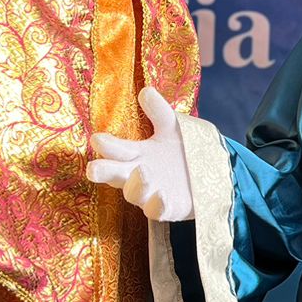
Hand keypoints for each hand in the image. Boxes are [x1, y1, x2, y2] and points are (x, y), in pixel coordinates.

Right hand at [87, 87, 194, 221]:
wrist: (208, 173)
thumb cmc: (181, 149)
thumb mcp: (172, 128)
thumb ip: (159, 112)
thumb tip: (146, 90)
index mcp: (136, 154)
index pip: (117, 149)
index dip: (107, 146)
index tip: (97, 139)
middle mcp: (138, 175)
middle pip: (114, 175)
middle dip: (103, 172)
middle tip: (93, 169)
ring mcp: (150, 193)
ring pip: (134, 193)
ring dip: (136, 184)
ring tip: (143, 171)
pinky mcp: (167, 208)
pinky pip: (157, 211)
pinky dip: (156, 204)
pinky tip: (161, 195)